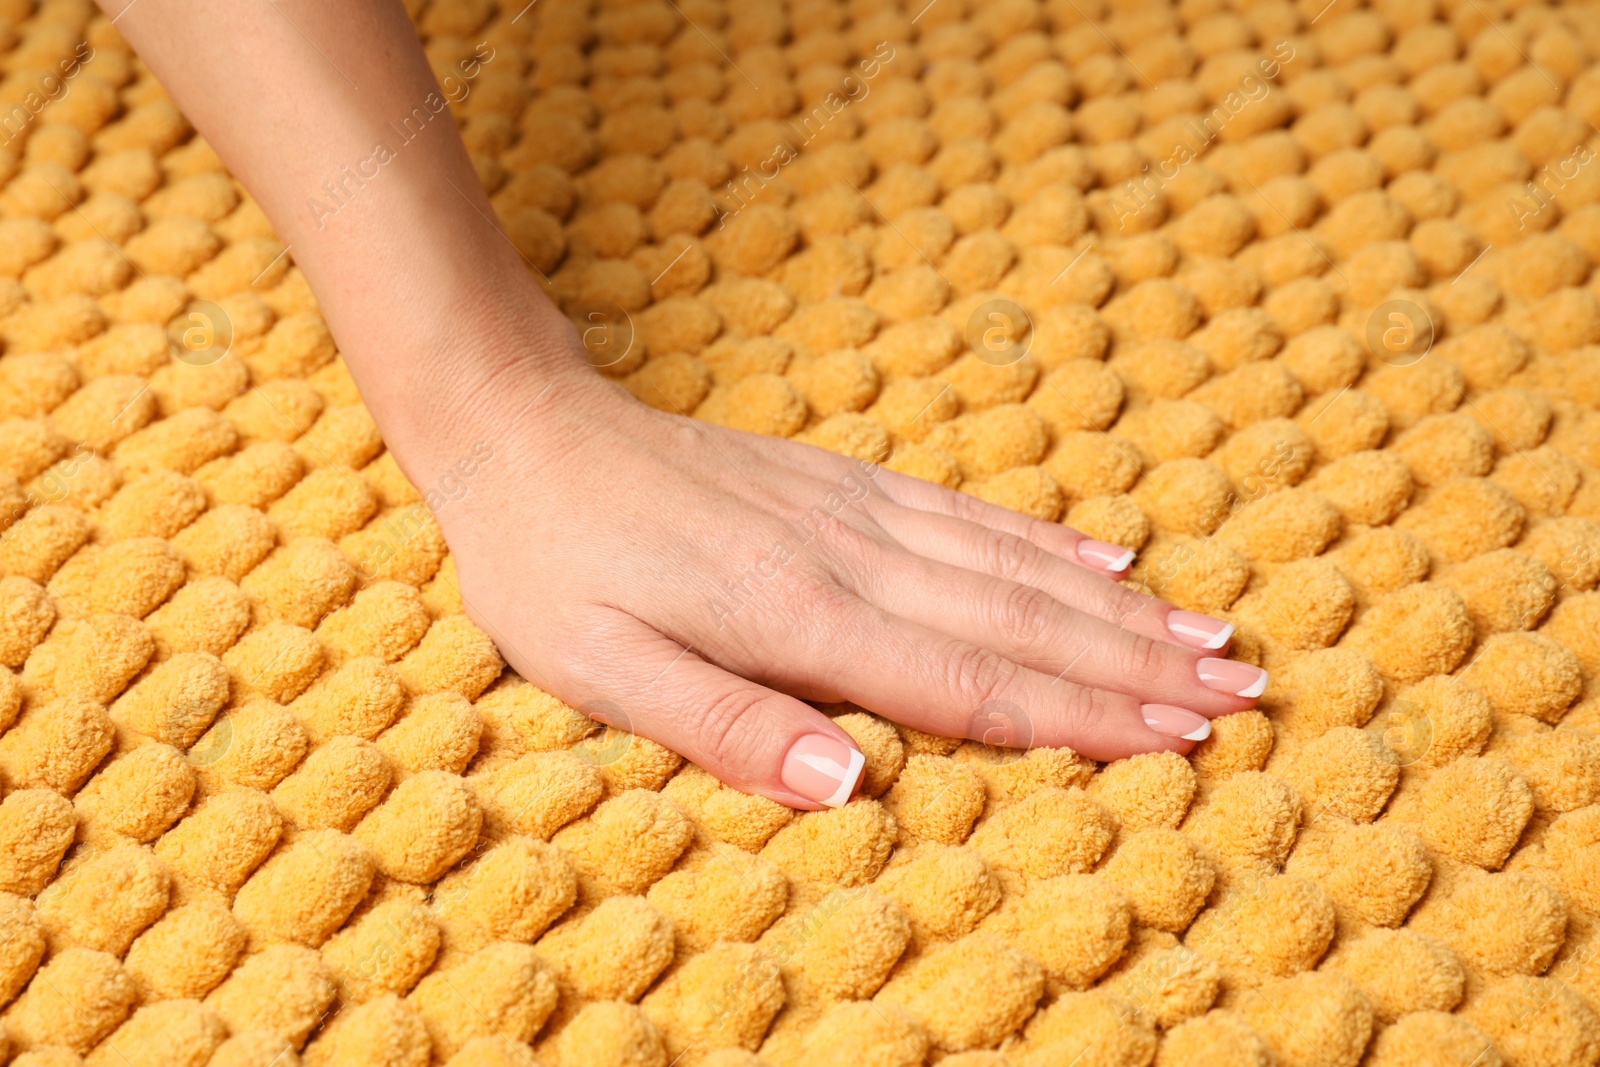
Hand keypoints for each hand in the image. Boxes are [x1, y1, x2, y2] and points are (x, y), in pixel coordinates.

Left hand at [415, 336, 1264, 810]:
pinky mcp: (841, 482)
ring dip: (1114, 608)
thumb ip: (724, 727)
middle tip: (1242, 693)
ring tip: (1207, 634)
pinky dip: (1043, 540)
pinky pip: (965, 514)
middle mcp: (848, 560)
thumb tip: (849, 783)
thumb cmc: (551, 568)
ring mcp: (853, 511)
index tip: (1181, 740)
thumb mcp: (600, 669)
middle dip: (1133, 666)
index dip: (1079, 718)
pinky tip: (1100, 556)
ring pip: (1010, 567)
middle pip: (1017, 624)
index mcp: (797, 621)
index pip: (967, 685)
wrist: (526, 431)